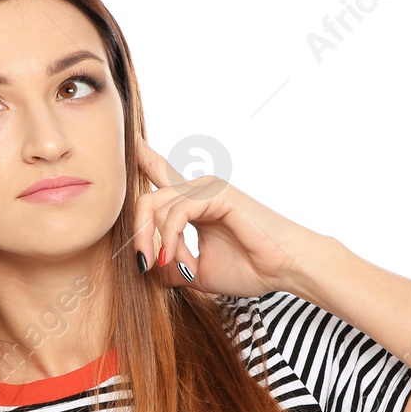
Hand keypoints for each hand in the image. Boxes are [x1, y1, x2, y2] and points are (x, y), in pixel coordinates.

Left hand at [131, 134, 326, 298]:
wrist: (286, 270)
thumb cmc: (251, 268)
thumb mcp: (197, 273)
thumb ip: (169, 267)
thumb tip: (146, 269)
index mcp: (193, 203)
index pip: (160, 173)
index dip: (141, 156)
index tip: (125, 138)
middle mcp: (198, 189)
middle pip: (144, 199)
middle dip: (138, 236)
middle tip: (146, 267)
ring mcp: (207, 187)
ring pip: (155, 206)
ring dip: (161, 246)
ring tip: (183, 270)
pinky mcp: (216, 192)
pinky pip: (176, 213)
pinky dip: (173, 240)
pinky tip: (185, 262)